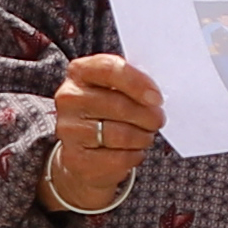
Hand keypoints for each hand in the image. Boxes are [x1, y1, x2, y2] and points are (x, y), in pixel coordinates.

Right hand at [37, 49, 163, 214]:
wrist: (80, 151)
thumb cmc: (105, 114)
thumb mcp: (113, 90)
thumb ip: (131, 84)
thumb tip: (157, 96)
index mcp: (80, 72)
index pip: (110, 69)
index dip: (137, 83)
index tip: (157, 98)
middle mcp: (70, 98)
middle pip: (120, 105)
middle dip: (148, 116)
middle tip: (158, 120)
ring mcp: (69, 129)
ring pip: (122, 134)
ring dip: (143, 137)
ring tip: (145, 136)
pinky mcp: (75, 158)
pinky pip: (119, 158)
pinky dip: (134, 156)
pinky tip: (132, 152)